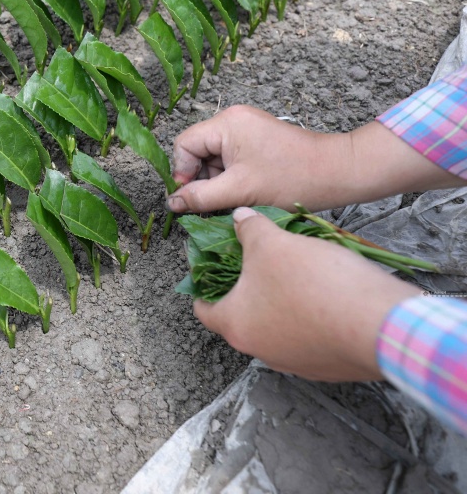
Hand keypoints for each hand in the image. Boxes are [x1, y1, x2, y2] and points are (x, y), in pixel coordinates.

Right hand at [167, 105, 462, 213]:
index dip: (183, 173)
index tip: (194, 198)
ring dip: (219, 179)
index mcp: (226, 123)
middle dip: (203, 178)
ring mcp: (248, 127)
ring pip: (215, 156)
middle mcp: (233, 119)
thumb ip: (200, 197)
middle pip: (199, 150)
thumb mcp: (239, 191)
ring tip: (236, 198)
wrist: (339, 172)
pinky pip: (233, 156)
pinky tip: (246, 191)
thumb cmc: (290, 179)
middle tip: (217, 201)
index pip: (185, 145)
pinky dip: (233, 176)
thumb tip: (172, 203)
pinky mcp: (259, 138)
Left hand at [193, 208, 419, 381]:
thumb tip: (238, 218)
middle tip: (255, 264)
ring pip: (277, 328)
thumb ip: (250, 229)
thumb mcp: (273, 243)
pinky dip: (309, 318)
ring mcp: (295, 363)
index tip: (209, 269)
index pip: (204, 309)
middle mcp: (260, 351)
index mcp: (236, 326)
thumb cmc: (313, 284)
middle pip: (242, 317)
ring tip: (292, 275)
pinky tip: (324, 295)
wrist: (381, 325)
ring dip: (280, 304)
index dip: (203, 286)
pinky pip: (309, 338)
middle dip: (246, 290)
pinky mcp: (327, 367)